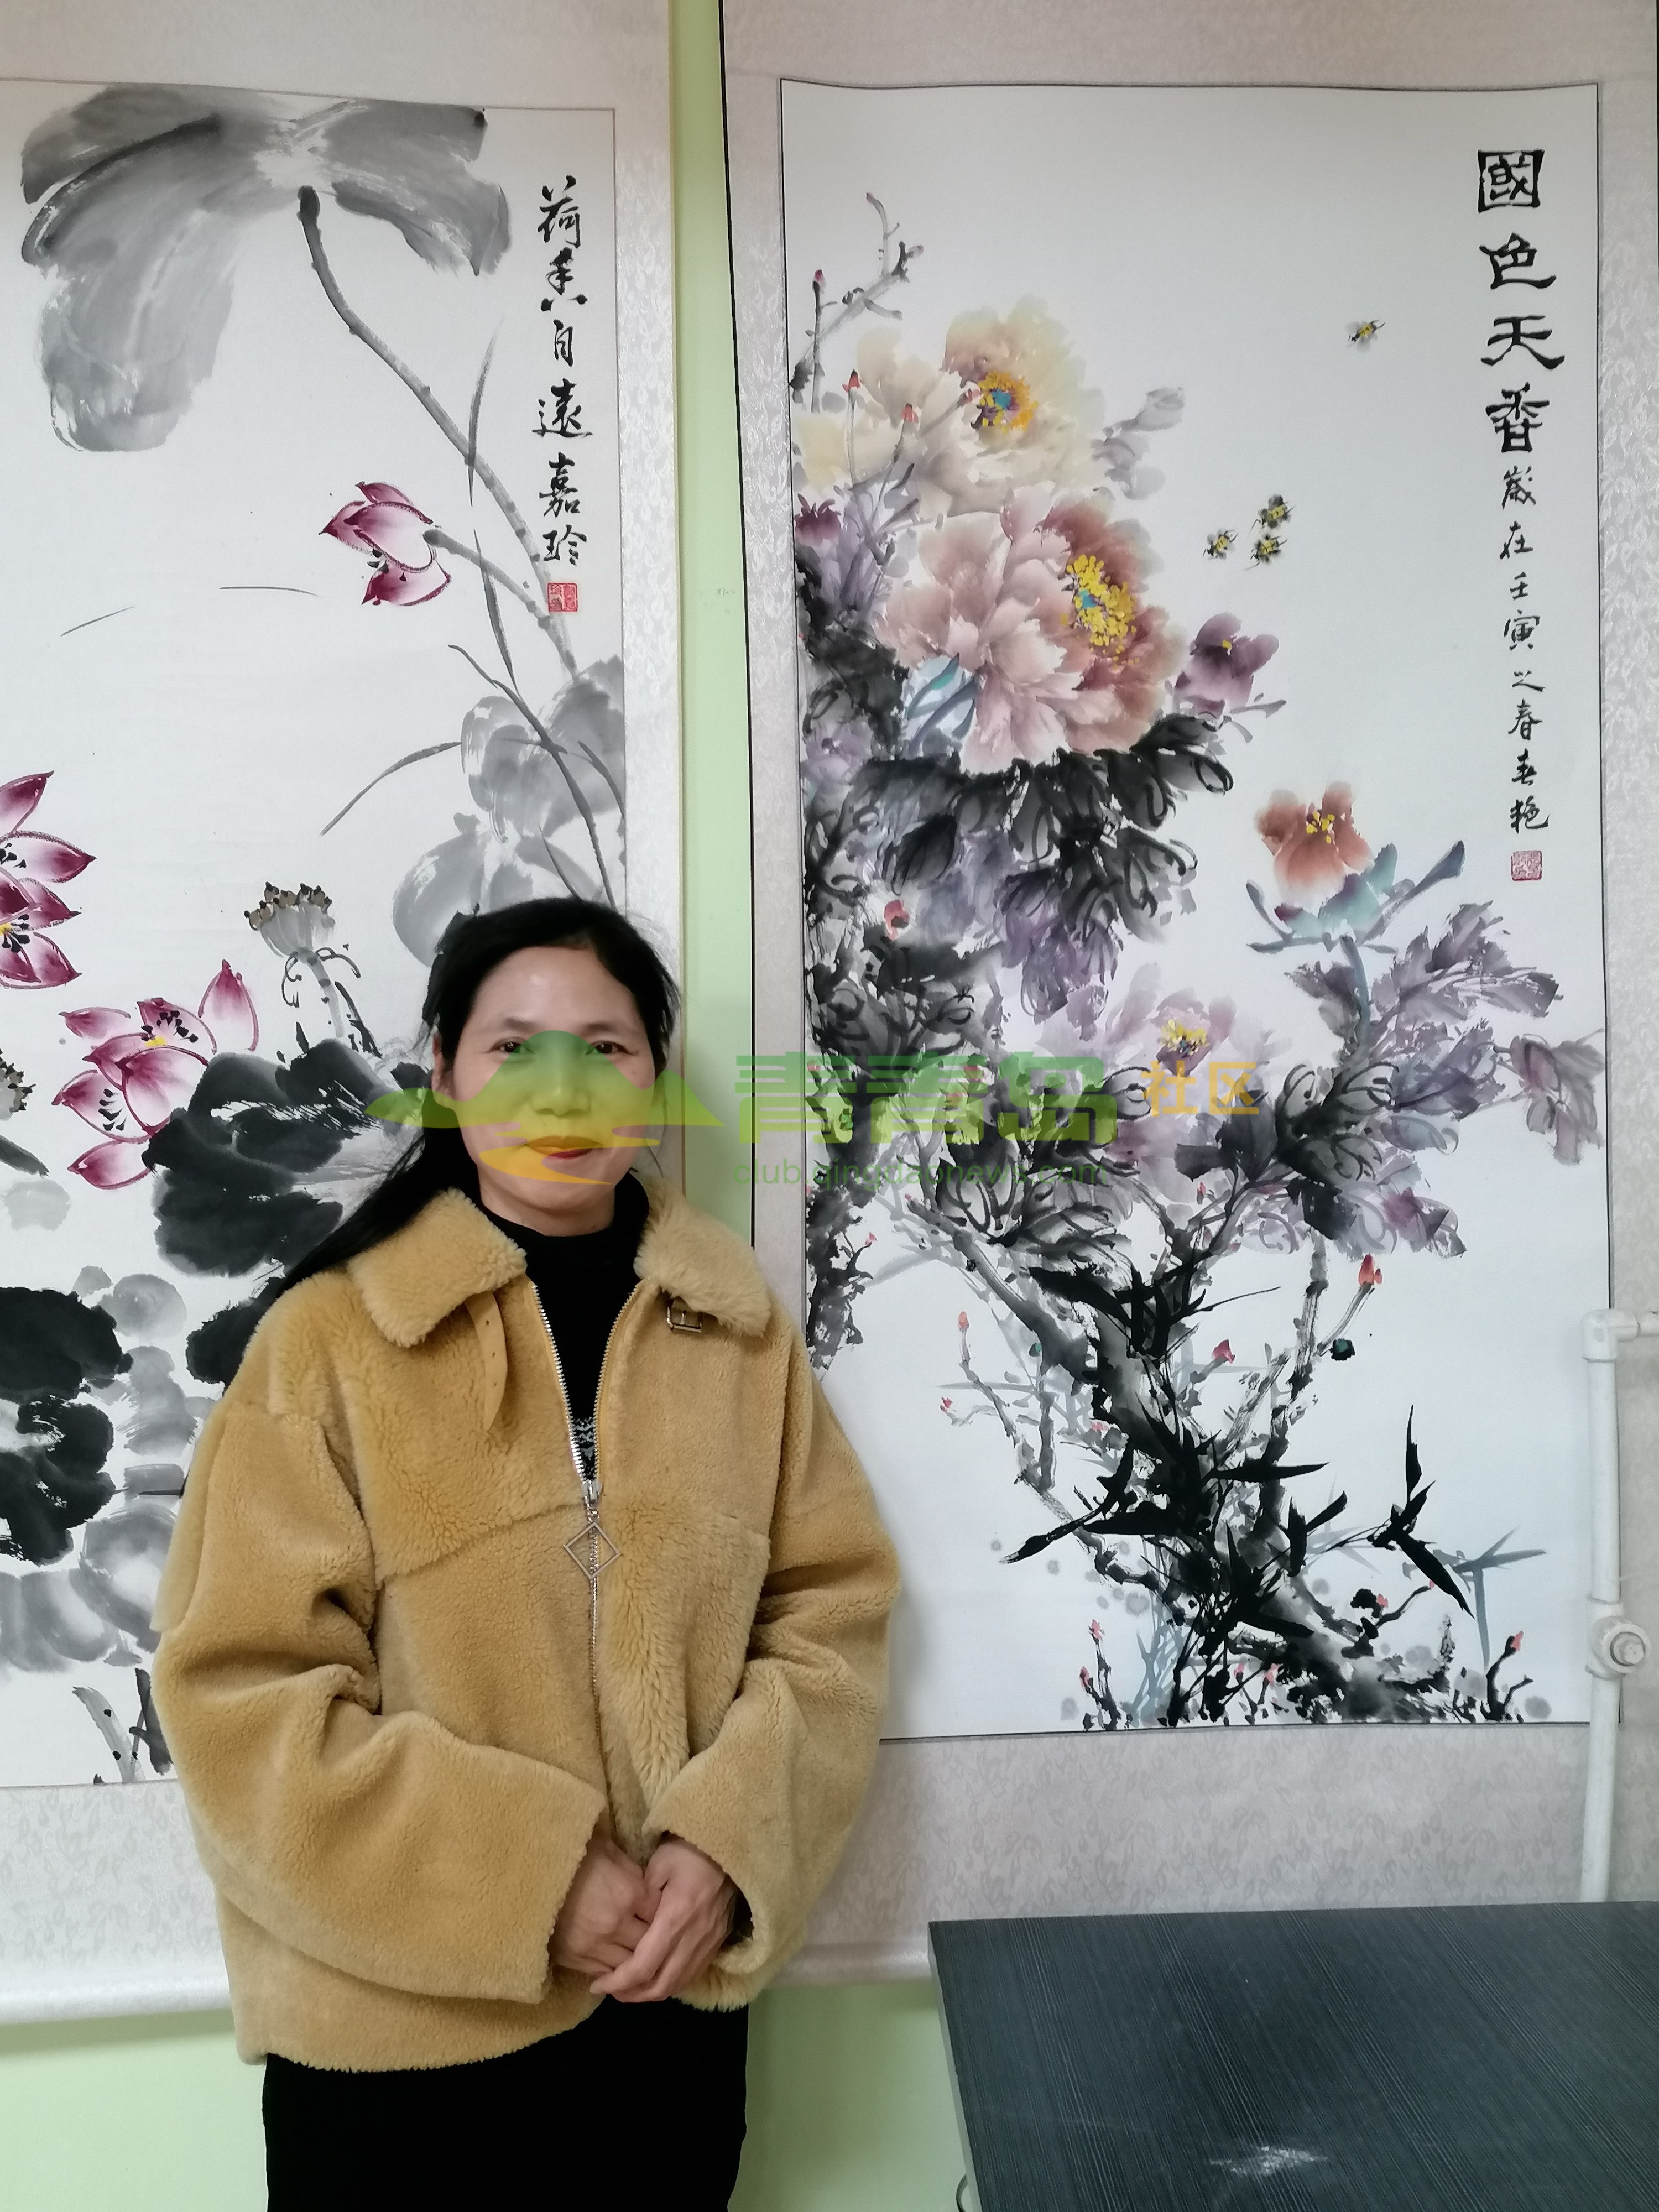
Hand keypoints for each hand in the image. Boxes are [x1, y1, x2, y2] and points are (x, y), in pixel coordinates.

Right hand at [550, 1836, 652, 1978]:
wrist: (530, 1873)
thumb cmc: (574, 1856)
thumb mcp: (608, 1851)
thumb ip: (633, 1871)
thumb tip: (650, 1886)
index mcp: (630, 1894)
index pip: (661, 1914)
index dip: (665, 1913)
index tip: (665, 1912)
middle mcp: (617, 1924)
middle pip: (649, 1944)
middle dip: (654, 1941)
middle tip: (655, 1938)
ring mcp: (596, 1945)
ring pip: (630, 1965)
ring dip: (635, 1960)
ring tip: (639, 1956)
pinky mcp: (576, 1958)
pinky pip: (605, 1973)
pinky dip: (614, 1971)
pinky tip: (618, 1966)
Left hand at [589, 1837, 736, 2002]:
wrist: (731, 1853)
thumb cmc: (690, 1852)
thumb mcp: (659, 1863)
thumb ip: (641, 1896)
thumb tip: (628, 1922)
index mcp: (675, 1919)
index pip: (643, 1966)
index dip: (618, 1982)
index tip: (598, 1984)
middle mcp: (692, 1940)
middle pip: (660, 1986)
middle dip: (631, 1995)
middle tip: (610, 1990)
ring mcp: (707, 1946)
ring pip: (676, 1986)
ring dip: (650, 1993)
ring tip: (629, 1988)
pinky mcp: (716, 1945)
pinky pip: (690, 1977)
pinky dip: (669, 1984)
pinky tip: (655, 1977)